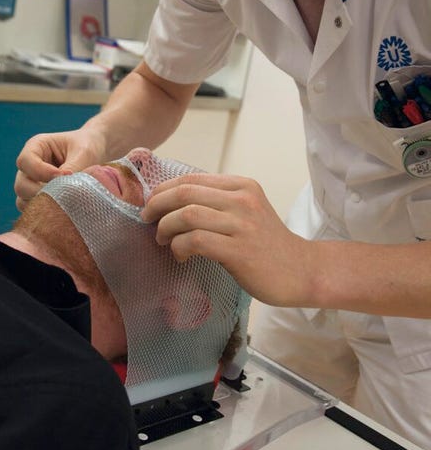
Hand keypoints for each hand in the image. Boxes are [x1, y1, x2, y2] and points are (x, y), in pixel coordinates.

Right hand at [14, 129, 105, 210]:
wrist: (98, 153)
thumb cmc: (88, 147)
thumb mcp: (83, 153)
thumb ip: (73, 169)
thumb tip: (65, 192)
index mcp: (36, 147)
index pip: (25, 161)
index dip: (42, 172)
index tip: (66, 175)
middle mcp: (30, 166)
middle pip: (21, 185)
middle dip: (42, 192)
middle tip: (66, 193)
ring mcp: (32, 184)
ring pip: (23, 201)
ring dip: (43, 204)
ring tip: (67, 201)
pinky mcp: (39, 198)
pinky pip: (34, 210)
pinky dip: (47, 212)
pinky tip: (66, 208)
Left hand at [141, 173, 316, 307]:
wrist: (302, 271)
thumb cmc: (267, 244)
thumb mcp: (246, 211)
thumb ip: (217, 202)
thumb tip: (171, 202)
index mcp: (241, 185)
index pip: (190, 178)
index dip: (163, 190)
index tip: (151, 204)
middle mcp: (242, 199)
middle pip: (184, 192)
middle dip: (157, 205)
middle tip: (147, 220)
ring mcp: (242, 224)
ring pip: (187, 215)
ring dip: (165, 228)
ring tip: (162, 240)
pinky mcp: (239, 250)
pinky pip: (196, 241)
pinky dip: (179, 247)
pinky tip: (180, 256)